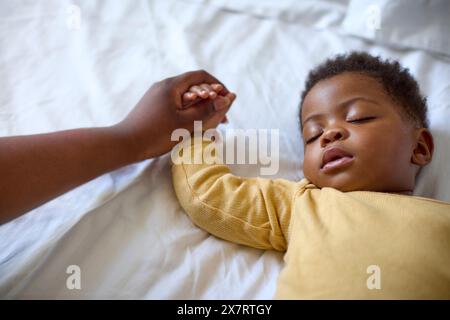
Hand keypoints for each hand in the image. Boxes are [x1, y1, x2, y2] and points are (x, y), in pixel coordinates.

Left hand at [113, 70, 235, 160]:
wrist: (124, 144)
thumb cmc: (155, 134)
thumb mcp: (186, 123)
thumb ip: (208, 110)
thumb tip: (228, 99)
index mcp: (172, 85)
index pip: (201, 76)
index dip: (218, 85)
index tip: (228, 100)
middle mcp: (164, 86)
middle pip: (194, 86)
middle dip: (211, 100)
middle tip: (223, 118)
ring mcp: (157, 96)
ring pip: (186, 97)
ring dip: (200, 108)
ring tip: (212, 125)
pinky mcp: (153, 107)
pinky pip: (176, 105)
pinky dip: (188, 112)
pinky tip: (193, 127)